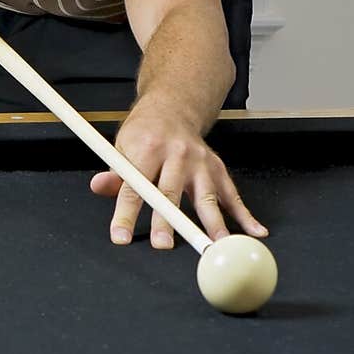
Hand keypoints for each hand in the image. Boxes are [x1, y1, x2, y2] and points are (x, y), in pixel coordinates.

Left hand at [89, 100, 268, 247]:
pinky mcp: (217, 168)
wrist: (173, 108)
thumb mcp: (122, 147)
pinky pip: (232, 195)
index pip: (134, 187)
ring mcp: (200, 162)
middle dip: (167, 221)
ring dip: (212, 223)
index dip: (125, 214)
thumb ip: (114, 173)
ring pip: (206, 196)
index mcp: (148, 148)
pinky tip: (255, 231)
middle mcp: (177, 154)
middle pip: (170, 192)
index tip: (121, 237)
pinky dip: (245, 215)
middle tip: (164, 245)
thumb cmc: (145, 134)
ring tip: (215, 245)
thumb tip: (99, 187)